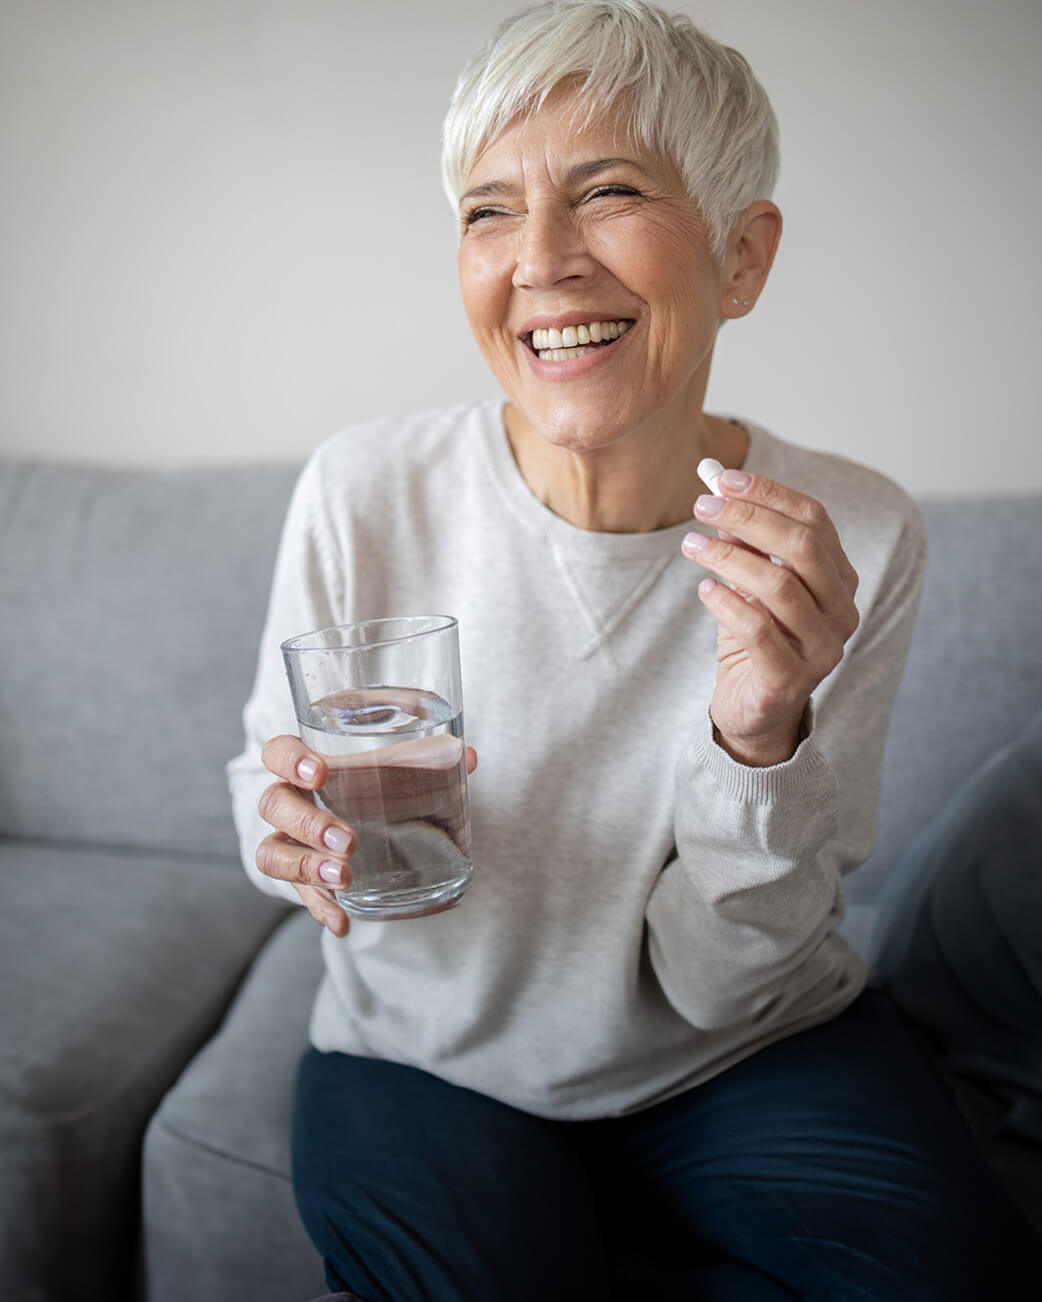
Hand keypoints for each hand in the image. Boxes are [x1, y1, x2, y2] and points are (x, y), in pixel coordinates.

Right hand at [256, 734, 477, 934]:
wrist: (357, 819)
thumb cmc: (372, 781)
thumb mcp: (396, 766)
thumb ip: (427, 758)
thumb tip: (467, 757)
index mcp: (306, 765)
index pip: (279, 752)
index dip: (290, 759)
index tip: (321, 773)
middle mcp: (289, 802)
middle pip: (274, 805)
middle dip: (308, 823)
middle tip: (347, 840)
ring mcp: (290, 842)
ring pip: (272, 852)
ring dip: (306, 866)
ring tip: (343, 877)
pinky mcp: (302, 877)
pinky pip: (299, 894)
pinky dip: (320, 908)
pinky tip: (341, 921)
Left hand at [681, 469, 858, 765]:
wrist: (754, 709)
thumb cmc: (755, 638)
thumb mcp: (750, 582)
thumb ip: (743, 539)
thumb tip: (717, 486)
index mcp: (839, 578)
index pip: (815, 520)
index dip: (769, 494)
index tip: (723, 479)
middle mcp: (841, 610)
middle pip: (803, 547)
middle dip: (748, 519)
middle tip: (701, 506)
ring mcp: (822, 647)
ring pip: (780, 586)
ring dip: (729, 557)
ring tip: (691, 545)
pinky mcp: (791, 679)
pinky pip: (758, 630)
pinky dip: (726, 603)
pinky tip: (704, 589)